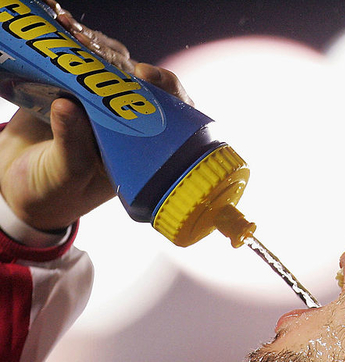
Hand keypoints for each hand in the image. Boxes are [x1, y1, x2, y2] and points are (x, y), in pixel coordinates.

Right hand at [0, 3, 192, 231]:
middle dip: (112, 57)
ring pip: (103, 64)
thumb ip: (73, 144)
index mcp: (138, 146)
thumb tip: (70, 106)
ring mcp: (96, 102)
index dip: (164, 88)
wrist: (17, 189)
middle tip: (88, 42)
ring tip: (67, 28)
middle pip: (133, 79)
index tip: (144, 74)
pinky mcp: (68, 89)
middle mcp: (123, 120)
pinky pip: (72, 61)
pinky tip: (56, 25)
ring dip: (88, 43)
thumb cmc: (54, 192)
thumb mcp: (66, 174)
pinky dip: (65, 42)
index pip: (167, 112)